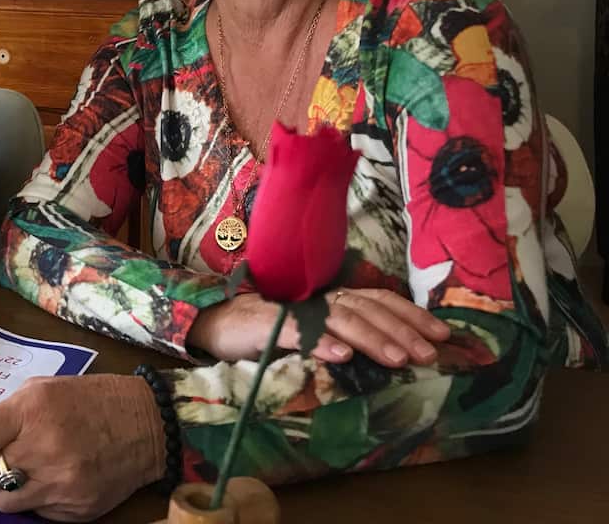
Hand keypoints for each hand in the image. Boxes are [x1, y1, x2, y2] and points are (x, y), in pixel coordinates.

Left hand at [0, 375, 163, 520]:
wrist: (145, 425)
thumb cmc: (88, 399)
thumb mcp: (42, 389)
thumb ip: (4, 414)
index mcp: (31, 411)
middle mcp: (43, 450)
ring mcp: (60, 485)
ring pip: (2, 501)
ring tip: (13, 470)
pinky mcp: (74, 510)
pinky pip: (35, 513)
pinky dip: (32, 499)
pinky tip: (45, 479)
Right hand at [190, 289, 450, 366]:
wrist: (217, 326)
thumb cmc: (272, 335)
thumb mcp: (318, 337)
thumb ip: (349, 340)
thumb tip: (399, 355)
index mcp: (332, 302)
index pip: (378, 300)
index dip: (411, 314)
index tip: (442, 335)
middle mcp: (317, 301)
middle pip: (365, 308)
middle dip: (401, 330)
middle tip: (428, 354)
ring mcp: (292, 312)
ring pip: (339, 320)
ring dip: (371, 338)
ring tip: (397, 359)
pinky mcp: (265, 325)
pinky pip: (297, 333)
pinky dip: (321, 343)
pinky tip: (341, 357)